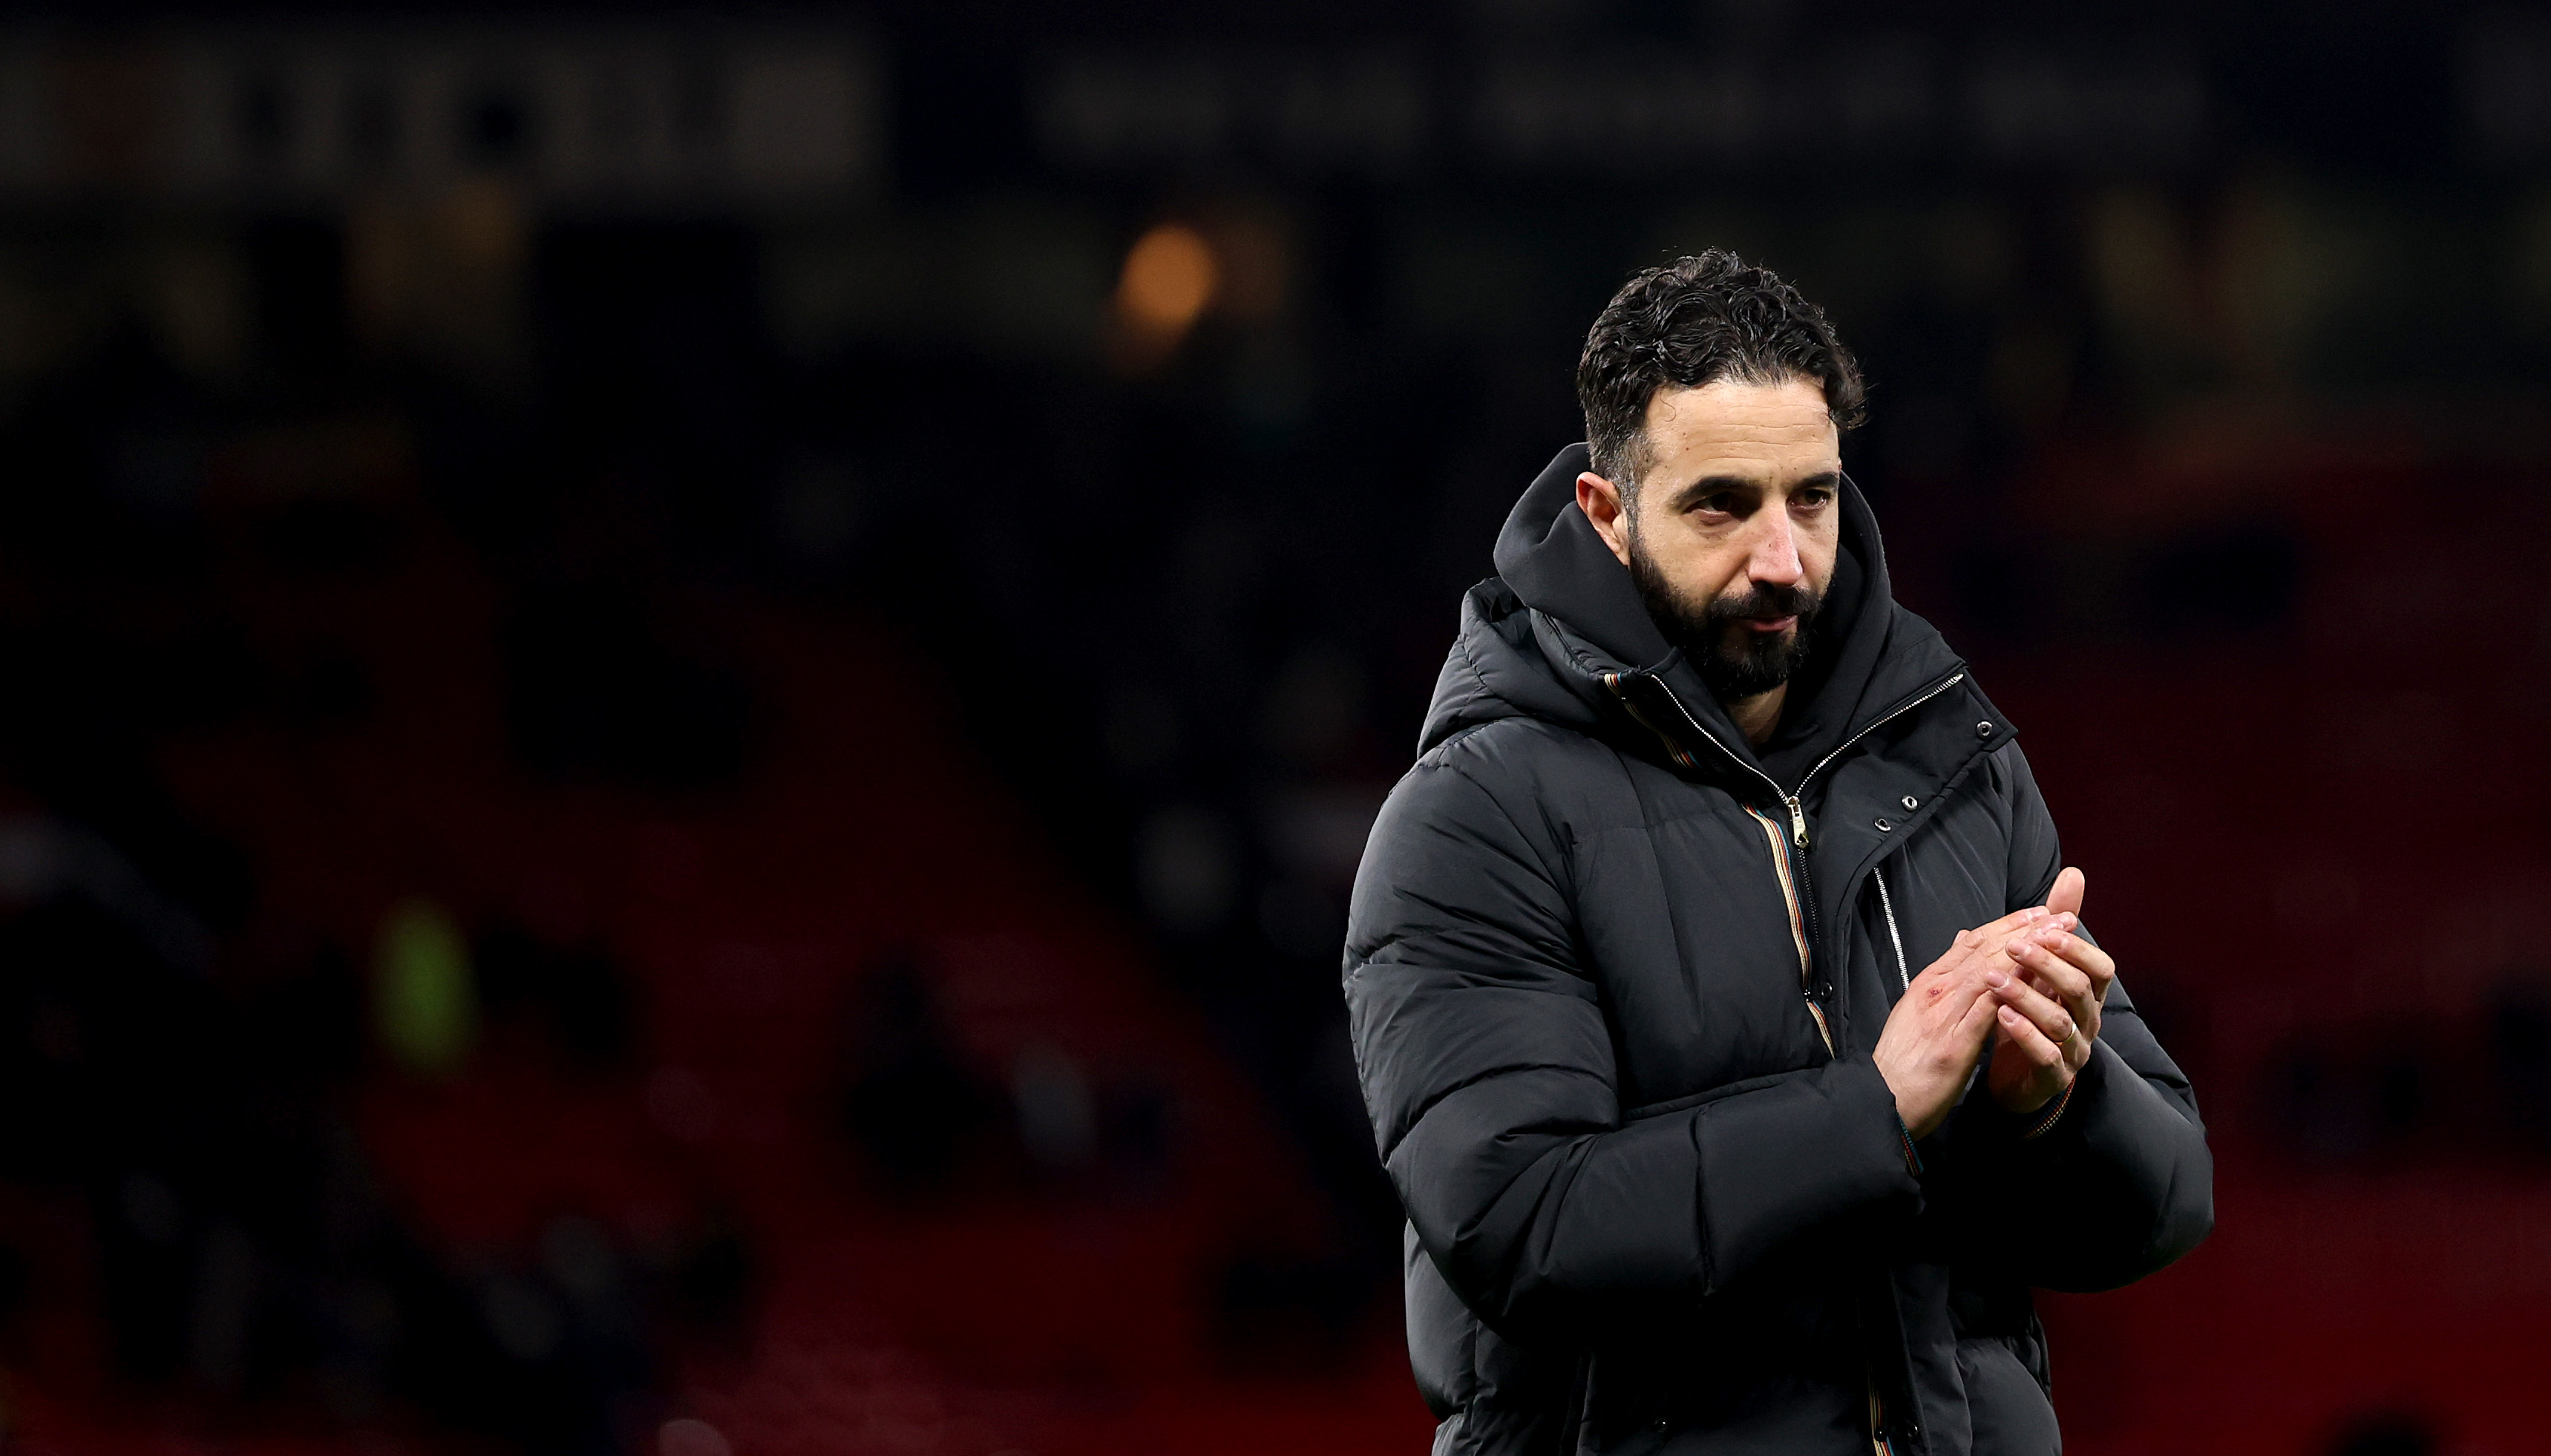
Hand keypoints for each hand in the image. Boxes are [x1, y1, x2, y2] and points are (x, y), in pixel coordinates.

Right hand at [1876, 904, 2060, 1139]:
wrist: (1882, 1096)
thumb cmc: (1903, 1057)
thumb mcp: (1918, 1008)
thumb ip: (1944, 975)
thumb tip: (1962, 940)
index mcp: (1929, 983)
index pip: (1974, 943)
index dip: (2009, 924)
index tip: (2040, 913)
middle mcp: (1936, 991)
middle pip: (1986, 951)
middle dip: (2026, 931)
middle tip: (2061, 916)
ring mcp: (1944, 1015)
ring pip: (1989, 972)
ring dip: (2026, 953)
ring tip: (2057, 940)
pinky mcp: (1954, 1043)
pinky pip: (1986, 1011)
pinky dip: (2010, 991)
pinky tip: (2035, 981)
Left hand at [1986, 867, 2118, 1115]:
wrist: (2016, 1074)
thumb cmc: (2034, 1011)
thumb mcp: (2043, 966)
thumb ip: (2056, 923)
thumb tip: (2073, 873)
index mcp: (2087, 994)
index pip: (2101, 968)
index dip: (2077, 949)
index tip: (2046, 930)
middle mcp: (2087, 1021)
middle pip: (2079, 990)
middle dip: (2047, 965)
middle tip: (2014, 947)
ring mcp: (2073, 1051)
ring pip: (2060, 1022)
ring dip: (2027, 997)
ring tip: (1995, 981)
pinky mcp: (2053, 1078)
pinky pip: (2046, 1057)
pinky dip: (2025, 1035)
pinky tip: (2002, 1017)